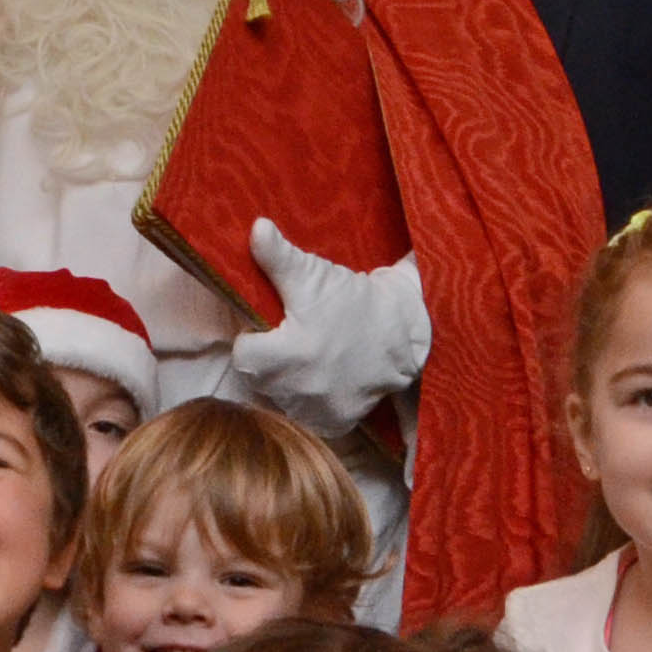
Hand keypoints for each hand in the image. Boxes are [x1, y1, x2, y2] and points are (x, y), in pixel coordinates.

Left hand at [228, 223, 430, 441]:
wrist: (408, 331)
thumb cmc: (357, 300)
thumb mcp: (315, 276)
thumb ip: (278, 257)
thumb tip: (255, 229)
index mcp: (287, 356)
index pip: (243, 353)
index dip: (254, 337)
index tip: (272, 325)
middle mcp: (299, 391)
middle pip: (259, 377)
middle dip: (269, 357)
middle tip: (292, 337)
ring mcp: (317, 411)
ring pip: (279, 397)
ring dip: (287, 379)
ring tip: (310, 355)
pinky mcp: (334, 423)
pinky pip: (304, 414)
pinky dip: (308, 399)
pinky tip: (322, 377)